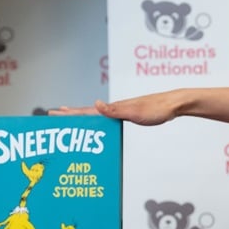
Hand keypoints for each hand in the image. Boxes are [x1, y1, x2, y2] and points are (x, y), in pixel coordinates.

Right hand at [50, 92, 180, 125]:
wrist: (175, 104)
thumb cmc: (158, 108)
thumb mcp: (136, 112)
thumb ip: (115, 110)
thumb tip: (95, 104)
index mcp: (114, 108)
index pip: (87, 111)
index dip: (70, 113)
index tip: (53, 113)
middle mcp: (116, 108)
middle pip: (89, 111)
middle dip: (72, 114)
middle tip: (55, 114)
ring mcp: (123, 110)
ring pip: (98, 114)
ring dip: (84, 116)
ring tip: (72, 117)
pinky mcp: (132, 114)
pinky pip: (110, 118)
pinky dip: (100, 121)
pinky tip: (101, 124)